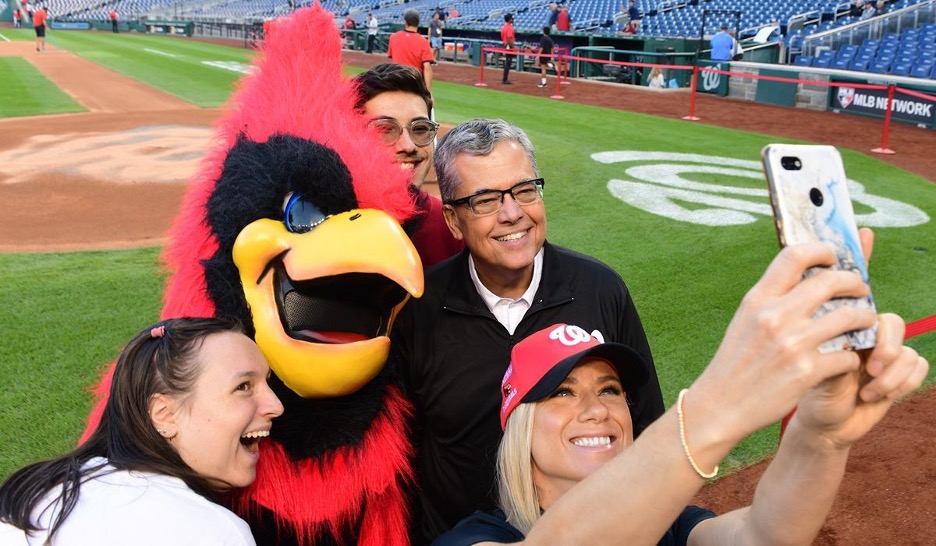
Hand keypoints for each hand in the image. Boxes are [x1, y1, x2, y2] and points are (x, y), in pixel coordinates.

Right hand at [688, 240, 878, 443]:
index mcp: (757, 299)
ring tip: (864, 322)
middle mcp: (774, 316)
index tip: (833, 259)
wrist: (720, 405)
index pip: (794, 255)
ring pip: (850, 316)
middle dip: (854, 283)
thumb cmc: (735, 363)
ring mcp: (792, 344)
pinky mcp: (807, 372)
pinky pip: (847, 355)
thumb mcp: (745, 321)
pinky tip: (845, 360)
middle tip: (860, 291)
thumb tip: (808, 278)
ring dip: (864, 318)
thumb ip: (772, 299)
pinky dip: (851, 357)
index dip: (822, 250)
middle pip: (831, 281)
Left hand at [792, 313, 928, 448]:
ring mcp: (885, 358)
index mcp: (844, 333)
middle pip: (895, 324)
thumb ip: (836, 361)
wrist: (829, 428)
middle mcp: (867, 340)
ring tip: (867, 395)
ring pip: (908, 353)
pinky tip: (884, 397)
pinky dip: (906, 383)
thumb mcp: (820, 380)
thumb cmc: (818, 399)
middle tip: (871, 371)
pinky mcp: (901, 374)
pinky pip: (920, 366)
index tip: (856, 354)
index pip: (867, 314)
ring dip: (891, 379)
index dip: (869, 331)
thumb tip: (850, 348)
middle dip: (888, 350)